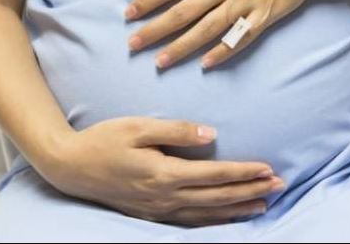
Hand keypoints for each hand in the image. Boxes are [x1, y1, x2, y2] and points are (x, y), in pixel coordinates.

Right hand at [37, 117, 284, 225]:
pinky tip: (228, 218)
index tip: (268, 168)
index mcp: (164, 173)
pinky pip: (190, 222)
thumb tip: (212, 135)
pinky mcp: (151, 215)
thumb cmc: (104, 140)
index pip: (214, 174)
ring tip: (264, 205)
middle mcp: (164, 197)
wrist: (70, 167)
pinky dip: (214, 222)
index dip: (243, 172)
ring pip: (207, 214)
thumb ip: (177, 131)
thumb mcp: (138, 126)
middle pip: (217, 197)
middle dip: (250, 191)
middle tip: (279, 185)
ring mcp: (158, 210)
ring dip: (237, 209)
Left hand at [125, 0, 316, 68]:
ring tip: (160, 61)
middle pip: (184, 12)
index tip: (129, 14)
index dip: (148, 1)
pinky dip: (222, 52)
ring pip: (207, 29)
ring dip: (181, 47)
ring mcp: (245, 2)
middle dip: (156, 30)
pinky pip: (239, 38)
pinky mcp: (263, 16)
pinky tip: (205, 64)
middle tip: (134, 44)